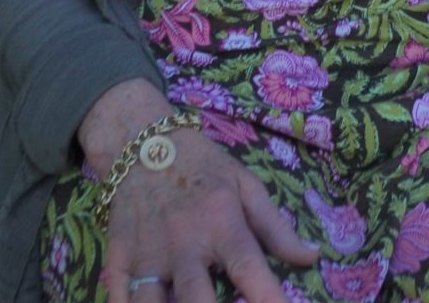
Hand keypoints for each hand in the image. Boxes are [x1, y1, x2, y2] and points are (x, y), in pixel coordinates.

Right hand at [80, 80, 316, 302]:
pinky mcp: (117, 258)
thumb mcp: (244, 185)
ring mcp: (146, 252)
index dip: (267, 296)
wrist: (139, 141)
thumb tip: (311, 258)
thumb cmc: (201, 167)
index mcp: (220, 220)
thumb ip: (276, 227)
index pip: (247, 267)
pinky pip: (119, 297)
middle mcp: (183, 241)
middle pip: (194, 298)